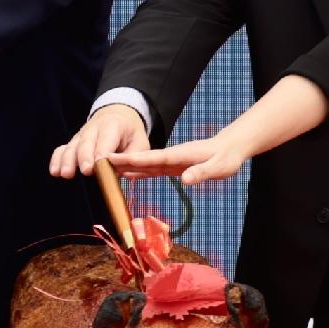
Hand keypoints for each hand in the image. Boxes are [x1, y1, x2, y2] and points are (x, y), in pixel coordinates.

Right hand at [51, 100, 149, 179]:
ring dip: (67, 160)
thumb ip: (132, 156)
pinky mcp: (74, 142)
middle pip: (86, 142)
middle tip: (85, 171)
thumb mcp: (140, 142)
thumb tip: (120, 171)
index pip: (106, 138)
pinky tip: (54, 171)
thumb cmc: (130, 133)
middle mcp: (94, 128)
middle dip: (84, 157)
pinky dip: (57, 159)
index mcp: (113, 125)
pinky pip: (62, 148)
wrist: (118, 115)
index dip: (101, 152)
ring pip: (72, 146)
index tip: (99, 166)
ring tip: (65, 174)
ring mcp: (81, 135)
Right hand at [114, 126, 256, 188]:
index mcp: (178, 155)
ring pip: (144, 164)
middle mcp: (170, 156)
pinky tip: (128, 174)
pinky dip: (138, 171)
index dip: (132, 159)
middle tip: (98, 163)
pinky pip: (152, 169)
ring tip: (106, 169)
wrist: (230, 147)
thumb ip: (201, 173)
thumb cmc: (226, 158)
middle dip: (120, 161)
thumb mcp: (218, 167)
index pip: (151, 158)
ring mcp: (170, 161)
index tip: (112, 159)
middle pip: (142, 159)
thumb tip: (185, 180)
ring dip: (126, 166)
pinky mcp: (173, 166)